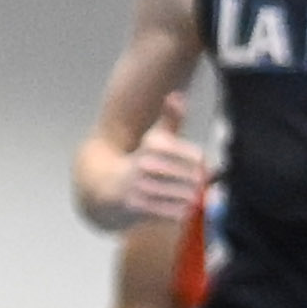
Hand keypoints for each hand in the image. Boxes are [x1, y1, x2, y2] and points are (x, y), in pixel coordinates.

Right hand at [122, 102, 209, 226]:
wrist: (105, 187)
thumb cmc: (140, 160)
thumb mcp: (154, 137)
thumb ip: (170, 118)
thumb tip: (177, 95)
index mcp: (154, 143)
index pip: (196, 156)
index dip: (201, 164)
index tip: (198, 166)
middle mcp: (147, 162)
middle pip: (194, 178)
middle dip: (198, 183)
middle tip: (197, 185)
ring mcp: (142, 185)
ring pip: (186, 196)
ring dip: (190, 199)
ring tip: (186, 196)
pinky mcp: (138, 206)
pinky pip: (174, 213)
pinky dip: (180, 212)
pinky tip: (175, 207)